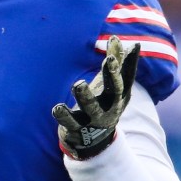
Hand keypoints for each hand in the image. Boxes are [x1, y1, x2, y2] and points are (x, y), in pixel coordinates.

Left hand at [52, 35, 139, 160]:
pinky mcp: (76, 128)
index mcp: (119, 95)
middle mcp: (109, 107)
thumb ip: (116, 63)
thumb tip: (123, 39)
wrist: (95, 140)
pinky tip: (57, 108)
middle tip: (109, 60)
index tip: (115, 47)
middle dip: (112, 76)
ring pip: (92, 108)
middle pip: (114, 92)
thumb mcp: (111, 85)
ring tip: (79, 84)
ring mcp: (94, 119)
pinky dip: (63, 115)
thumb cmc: (104, 104)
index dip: (121, 65)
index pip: (123, 78)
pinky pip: (69, 122)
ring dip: (86, 96)